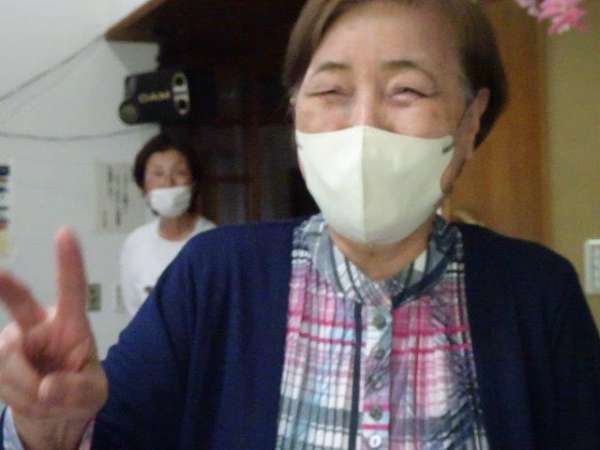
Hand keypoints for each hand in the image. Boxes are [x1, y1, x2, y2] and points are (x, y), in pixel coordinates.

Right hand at [0, 228, 106, 448]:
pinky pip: (1, 381)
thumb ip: (76, 391)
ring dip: (29, 390)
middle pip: (20, 302)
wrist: (53, 412)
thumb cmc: (79, 390)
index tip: (65, 233)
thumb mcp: (92, 395)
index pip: (72, 288)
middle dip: (5, 286)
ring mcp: (13, 342)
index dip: (69, 261)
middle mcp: (38, 325)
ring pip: (10, 362)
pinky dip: (18, 399)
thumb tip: (47, 387)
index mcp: (71, 323)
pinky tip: (30, 399)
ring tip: (47, 396)